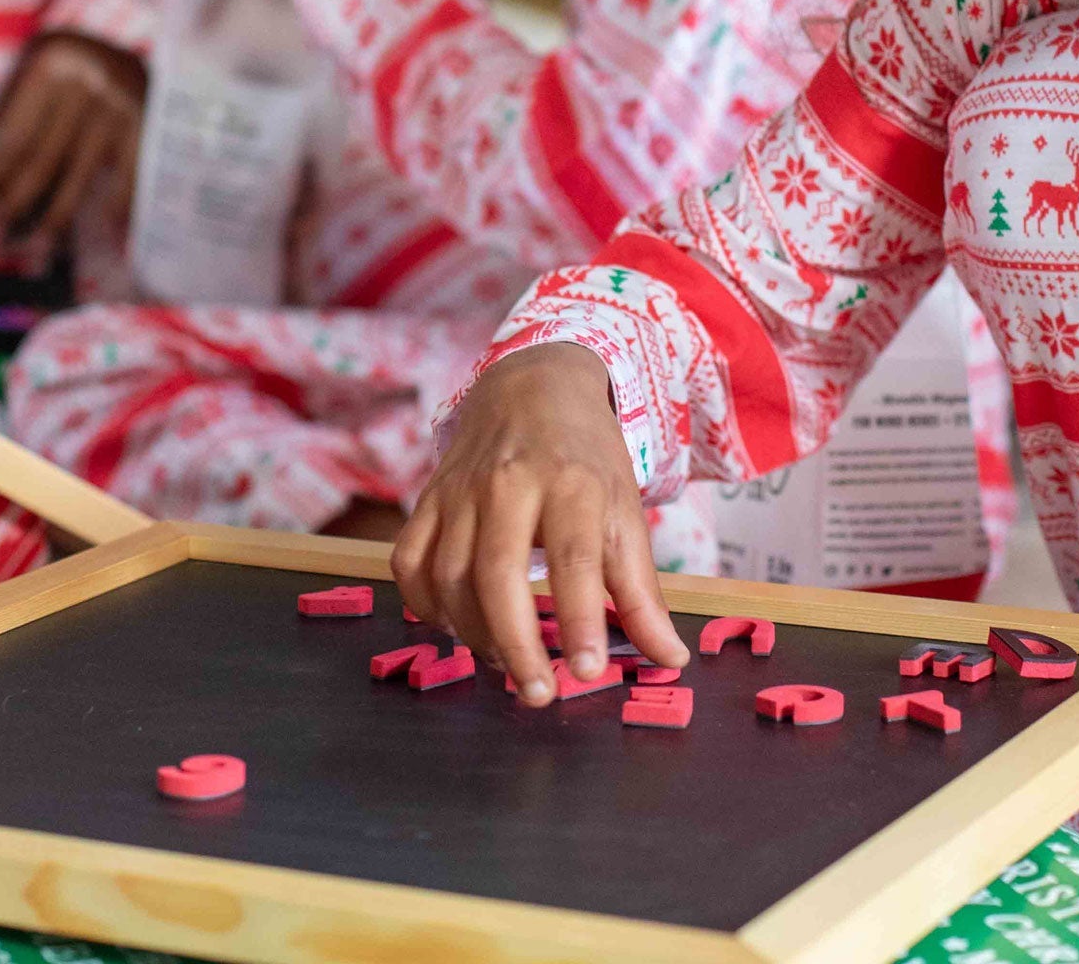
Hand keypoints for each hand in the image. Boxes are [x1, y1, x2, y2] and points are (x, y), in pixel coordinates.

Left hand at [0, 33, 145, 245]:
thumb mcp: (40, 61)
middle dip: (16, 202)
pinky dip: (118, 204)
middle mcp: (86, 82)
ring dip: (55, 218)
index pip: (17, 133)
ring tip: (38, 249)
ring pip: (79, 174)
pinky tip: (107, 231)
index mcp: (52, 64)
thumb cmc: (76, 62)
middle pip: (43, 159)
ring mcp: (118, 105)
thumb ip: (16, 103)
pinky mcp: (146, 121)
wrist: (142, 44)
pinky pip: (128, 173)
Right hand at [392, 342, 689, 705]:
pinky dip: (424, 604)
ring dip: (473, 633)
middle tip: (539, 694)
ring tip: (506, 661)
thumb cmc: (585, 456)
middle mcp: (509, 483)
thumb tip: (670, 658)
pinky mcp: (428, 496)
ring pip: (449, 575)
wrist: (532, 385)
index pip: (573, 558)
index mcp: (571, 482)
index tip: (587, 672)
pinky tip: (455, 625)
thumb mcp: (624, 510)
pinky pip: (408, 560)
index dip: (580, 619)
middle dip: (516, 644)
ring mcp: (460, 489)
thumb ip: (641, 591)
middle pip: (498, 574)